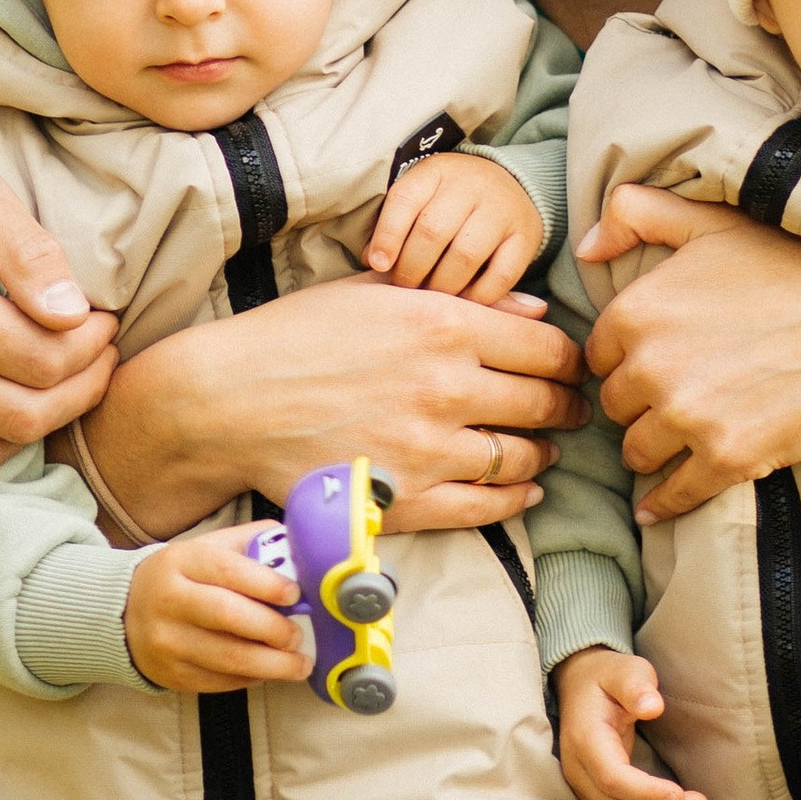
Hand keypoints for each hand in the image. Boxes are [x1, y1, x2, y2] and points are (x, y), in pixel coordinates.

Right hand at [79, 275, 588, 540]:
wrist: (229, 401)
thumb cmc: (297, 336)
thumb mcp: (379, 293)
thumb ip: (463, 300)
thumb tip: (535, 312)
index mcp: (444, 325)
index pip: (548, 350)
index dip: (571, 362)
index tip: (570, 368)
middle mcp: (448, 386)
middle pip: (546, 403)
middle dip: (566, 406)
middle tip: (571, 409)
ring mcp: (430, 449)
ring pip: (524, 457)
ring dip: (543, 453)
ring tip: (542, 448)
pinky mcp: (408, 499)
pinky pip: (489, 506)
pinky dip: (516, 498)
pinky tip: (522, 488)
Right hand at [123, 526, 315, 693]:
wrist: (125, 613)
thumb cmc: (183, 577)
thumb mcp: (208, 548)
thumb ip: (251, 543)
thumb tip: (299, 548)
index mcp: (181, 562)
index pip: (228, 571)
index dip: (267, 584)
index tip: (295, 595)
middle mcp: (169, 601)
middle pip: (228, 616)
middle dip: (272, 629)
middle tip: (297, 636)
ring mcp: (167, 642)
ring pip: (228, 658)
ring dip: (273, 664)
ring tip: (299, 664)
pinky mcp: (171, 674)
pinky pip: (220, 682)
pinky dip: (251, 678)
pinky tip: (267, 670)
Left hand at [365, 152, 548, 300]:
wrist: (510, 185)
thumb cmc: (450, 200)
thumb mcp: (421, 197)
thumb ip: (395, 225)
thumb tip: (373, 262)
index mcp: (436, 171)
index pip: (405, 200)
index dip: (387, 236)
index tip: (378, 265)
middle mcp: (471, 184)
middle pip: (432, 231)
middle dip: (411, 269)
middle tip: (404, 288)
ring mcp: (502, 209)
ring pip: (465, 256)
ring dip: (442, 286)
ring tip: (430, 299)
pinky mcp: (527, 236)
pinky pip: (501, 276)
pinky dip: (478, 297)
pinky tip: (463, 303)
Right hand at [554, 651, 708, 799]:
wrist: (582, 688)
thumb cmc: (608, 678)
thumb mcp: (624, 670)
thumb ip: (636, 685)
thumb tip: (653, 706)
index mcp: (585, 739)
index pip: (612, 778)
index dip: (646, 792)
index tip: (680, 793)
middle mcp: (579, 769)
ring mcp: (584, 787)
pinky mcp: (596, 796)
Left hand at [578, 184, 800, 523]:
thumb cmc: (793, 270)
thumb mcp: (713, 225)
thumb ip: (639, 215)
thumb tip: (587, 247)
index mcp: (637, 311)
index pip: (600, 356)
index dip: (628, 359)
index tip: (656, 362)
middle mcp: (650, 367)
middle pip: (616, 407)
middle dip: (641, 404)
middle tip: (677, 397)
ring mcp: (686, 418)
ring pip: (637, 452)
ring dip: (654, 449)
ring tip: (681, 438)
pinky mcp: (723, 459)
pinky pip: (672, 495)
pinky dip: (665, 502)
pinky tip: (658, 505)